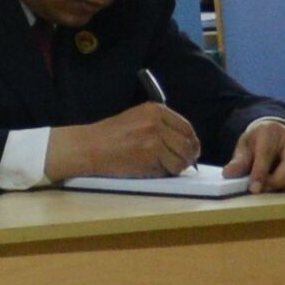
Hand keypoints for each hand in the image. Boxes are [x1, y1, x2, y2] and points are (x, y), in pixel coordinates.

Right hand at [47, 99, 196, 182]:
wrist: (91, 146)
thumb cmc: (112, 133)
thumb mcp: (138, 116)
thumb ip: (161, 123)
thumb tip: (185, 141)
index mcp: (156, 110)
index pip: (186, 127)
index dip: (192, 141)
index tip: (193, 149)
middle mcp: (157, 125)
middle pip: (187, 146)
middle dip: (188, 157)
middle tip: (184, 163)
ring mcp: (154, 144)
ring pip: (180, 162)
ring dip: (176, 168)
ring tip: (165, 167)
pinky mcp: (149, 162)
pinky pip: (166, 172)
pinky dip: (162, 174)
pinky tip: (151, 169)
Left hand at [226, 117, 284, 192]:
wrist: (277, 135)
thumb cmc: (258, 143)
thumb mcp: (245, 147)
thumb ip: (239, 161)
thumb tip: (229, 174)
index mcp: (271, 131)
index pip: (267, 152)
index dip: (261, 172)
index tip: (254, 188)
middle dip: (278, 181)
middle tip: (265, 191)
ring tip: (277, 192)